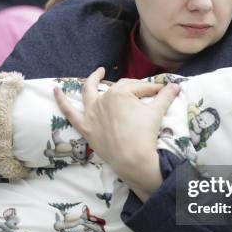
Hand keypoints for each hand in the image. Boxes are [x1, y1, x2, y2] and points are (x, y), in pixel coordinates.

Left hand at [54, 67, 179, 201]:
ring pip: (88, 92)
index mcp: (120, 92)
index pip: (138, 87)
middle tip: (144, 93)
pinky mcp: (85, 127)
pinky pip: (69, 112)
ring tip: (98, 72)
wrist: (133, 159)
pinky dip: (60, 100)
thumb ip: (165, 96)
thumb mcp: (156, 112)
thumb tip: (176, 86)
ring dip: (92, 80)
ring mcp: (91, 113)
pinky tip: (55, 90)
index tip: (162, 93)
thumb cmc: (145, 135)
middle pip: (118, 89)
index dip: (152, 90)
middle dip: (133, 89)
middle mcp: (103, 99)